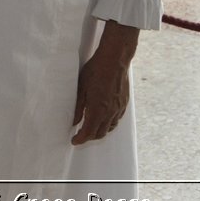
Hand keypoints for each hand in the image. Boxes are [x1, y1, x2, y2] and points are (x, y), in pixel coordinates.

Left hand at [71, 22, 138, 144]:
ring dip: (100, 132)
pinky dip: (109, 124)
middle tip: (80, 135)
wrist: (114, 60)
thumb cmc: (96, 71)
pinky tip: (104, 119)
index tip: (74, 141)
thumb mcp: (81, 88)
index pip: (89, 132)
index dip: (81, 139)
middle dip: (89, 137)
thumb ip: (78, 107)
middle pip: (100, 133)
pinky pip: (117, 120)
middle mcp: (110, 112)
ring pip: (110, 128)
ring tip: (91, 128)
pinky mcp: (124, 104)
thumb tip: (74, 121)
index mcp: (98, 110)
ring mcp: (119, 109)